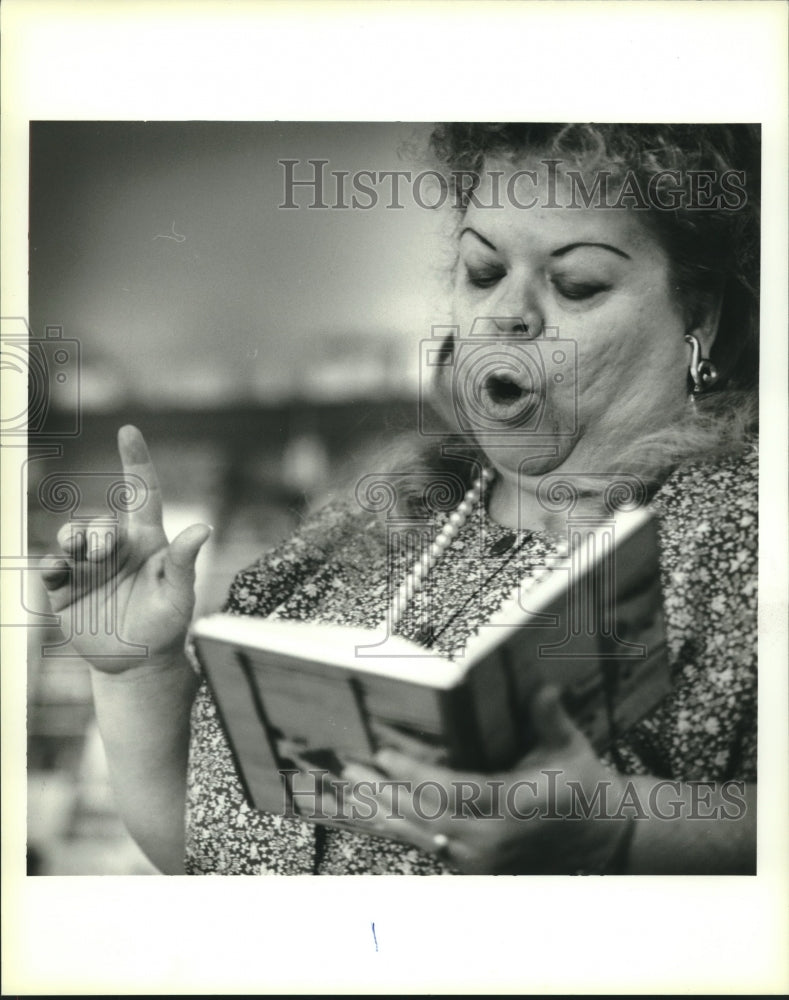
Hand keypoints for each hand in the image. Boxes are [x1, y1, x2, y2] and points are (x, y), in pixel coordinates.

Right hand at [39, 425, 211, 672]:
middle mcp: (115, 547)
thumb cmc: (166, 626)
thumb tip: (204, 527)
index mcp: (146, 541)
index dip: (135, 461)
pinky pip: (51, 566)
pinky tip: (59, 571)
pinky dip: (52, 564)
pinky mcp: (65, 588)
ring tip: (83, 556)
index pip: (141, 493)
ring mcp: (87, 566)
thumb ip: (183, 563)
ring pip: (71, 535)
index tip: (129, 431)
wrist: (136, 664)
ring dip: (74, 539)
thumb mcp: (180, 596)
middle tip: (104, 553)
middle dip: (99, 531)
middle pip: (100, 520)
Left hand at [336, 687, 631, 873]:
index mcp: (514, 808)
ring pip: (420, 836)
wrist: (600, 836)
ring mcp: (480, 861)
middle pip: (425, 817)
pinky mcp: (472, 868)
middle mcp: (492, 841)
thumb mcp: (570, 747)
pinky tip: (373, 808)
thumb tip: (541, 688)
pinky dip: (397, 826)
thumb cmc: (581, 785)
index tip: (384, 754)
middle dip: (383, 791)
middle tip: (349, 765)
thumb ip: (550, 719)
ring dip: (382, 810)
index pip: (456, 792)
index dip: (416, 774)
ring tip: (350, 783)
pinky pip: (426, 847)